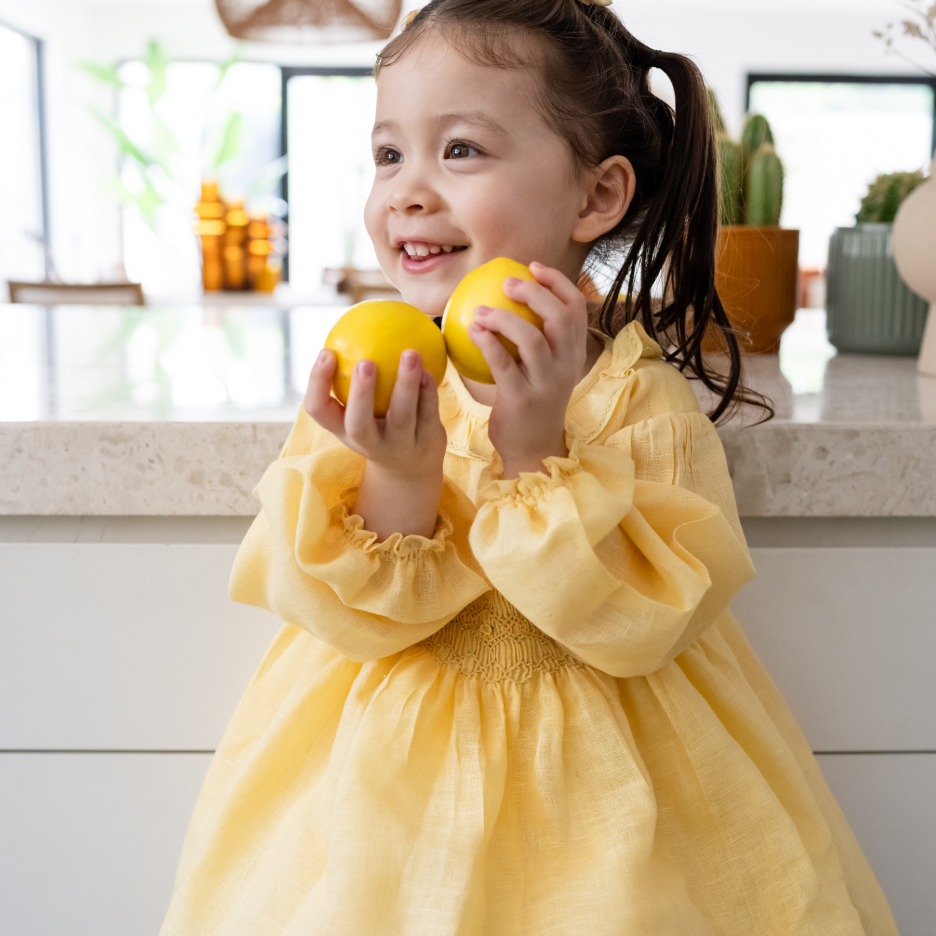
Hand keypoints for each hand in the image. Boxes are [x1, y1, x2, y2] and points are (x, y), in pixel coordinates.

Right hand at [304, 349, 447, 539]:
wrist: (410, 469)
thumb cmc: (377, 426)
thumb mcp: (357, 410)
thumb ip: (351, 378)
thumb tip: (348, 325)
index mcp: (343, 429)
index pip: (319, 410)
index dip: (317, 383)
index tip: (327, 351)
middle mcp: (368, 443)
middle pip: (358, 424)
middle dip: (361, 394)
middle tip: (365, 362)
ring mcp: (399, 446)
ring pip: (402, 418)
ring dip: (405, 385)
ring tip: (410, 353)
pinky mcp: (426, 442)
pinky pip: (428, 414)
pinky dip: (428, 391)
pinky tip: (429, 370)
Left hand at [468, 262, 586, 477]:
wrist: (533, 449)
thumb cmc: (532, 403)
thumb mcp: (545, 370)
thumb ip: (538, 340)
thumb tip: (511, 299)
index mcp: (574, 354)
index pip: (577, 308)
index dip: (558, 282)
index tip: (534, 268)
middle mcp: (566, 366)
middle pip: (559, 317)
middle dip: (534, 292)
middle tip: (506, 283)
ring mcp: (546, 383)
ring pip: (531, 338)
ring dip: (503, 317)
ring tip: (480, 311)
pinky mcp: (521, 398)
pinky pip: (503, 362)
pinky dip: (487, 341)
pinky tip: (472, 330)